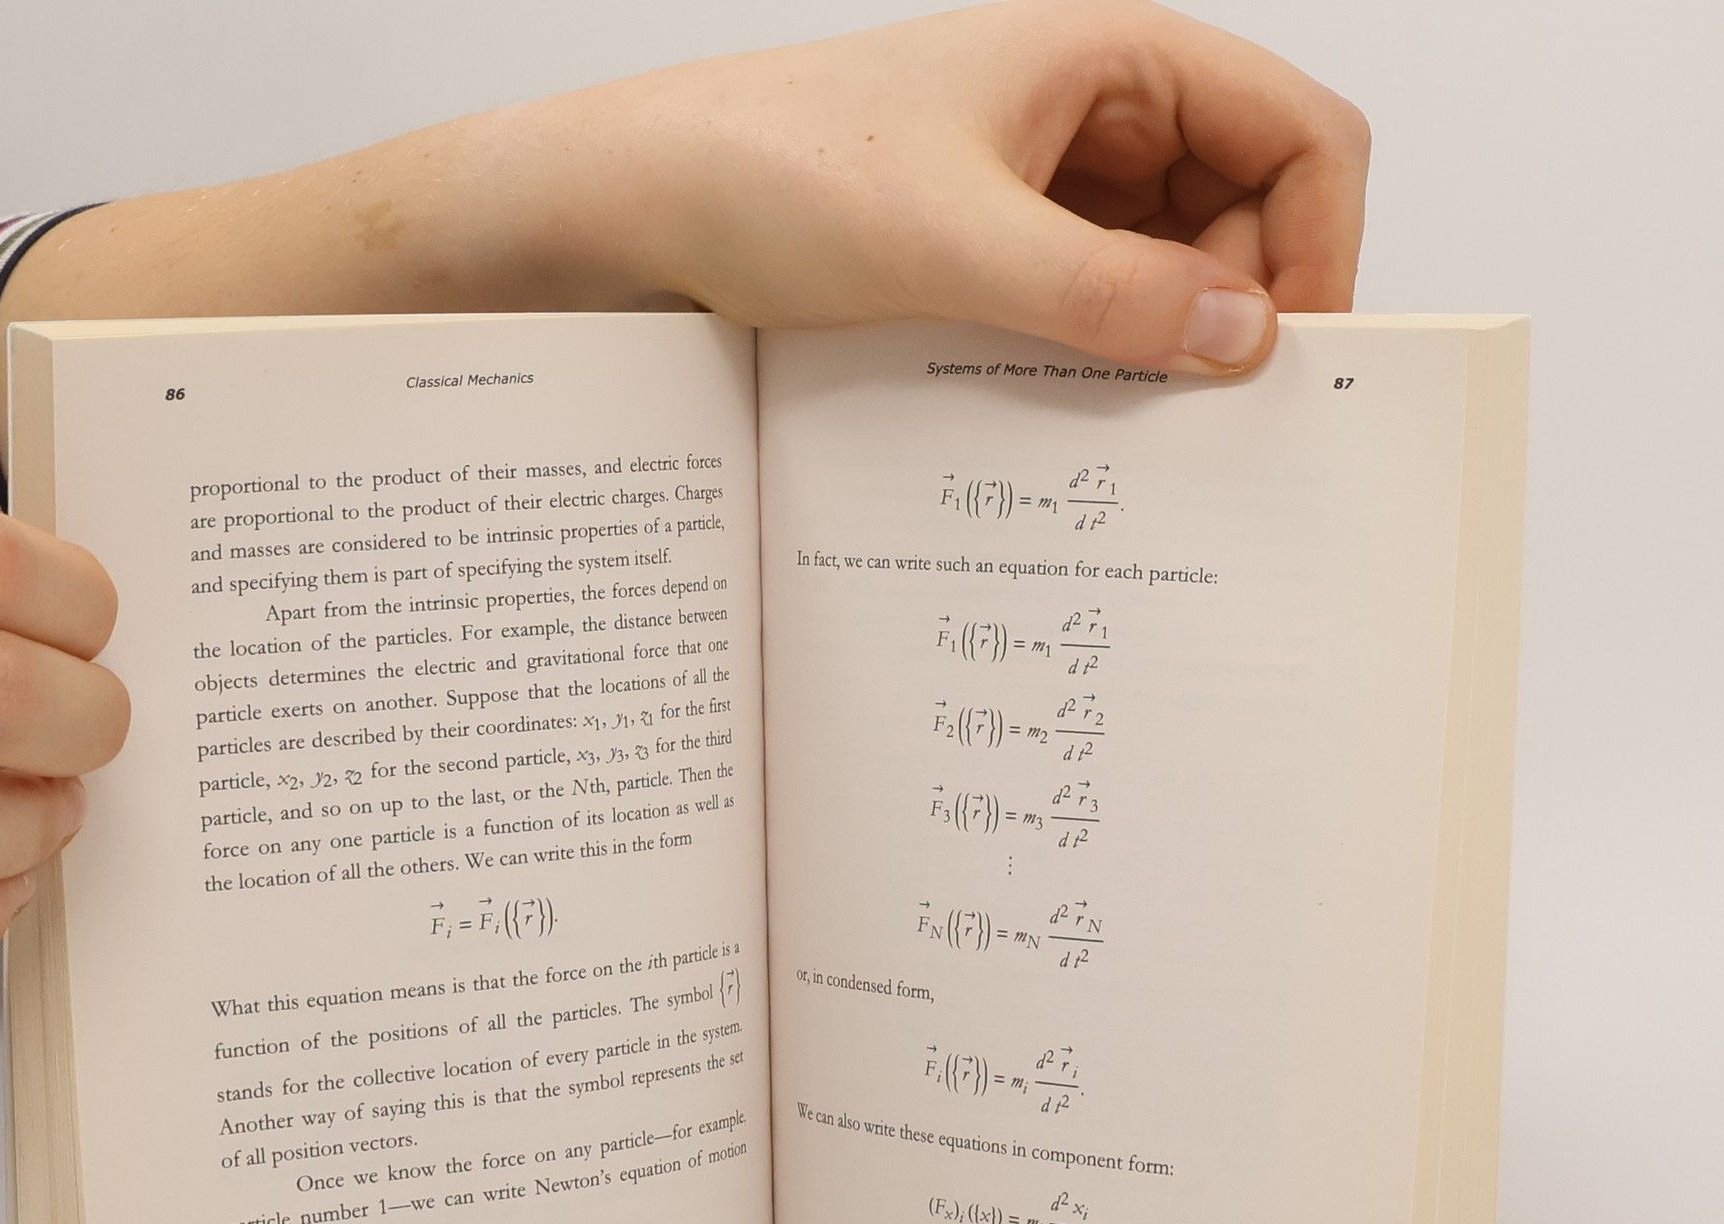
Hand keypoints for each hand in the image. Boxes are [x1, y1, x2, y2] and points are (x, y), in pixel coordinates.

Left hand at [461, 0, 1368, 371]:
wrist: (635, 208)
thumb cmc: (769, 170)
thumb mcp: (950, 239)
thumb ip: (1103, 291)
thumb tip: (1244, 340)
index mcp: (1115, 61)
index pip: (1299, 134)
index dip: (1320, 246)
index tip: (1287, 363)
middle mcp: (1097, 120)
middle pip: (1250, 215)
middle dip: (1242, 313)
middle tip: (1206, 425)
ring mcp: (1049, 191)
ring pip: (1173, 275)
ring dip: (1166, 350)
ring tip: (1128, 430)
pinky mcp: (1000, 257)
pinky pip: (1095, 311)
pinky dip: (1101, 364)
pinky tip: (1071, 418)